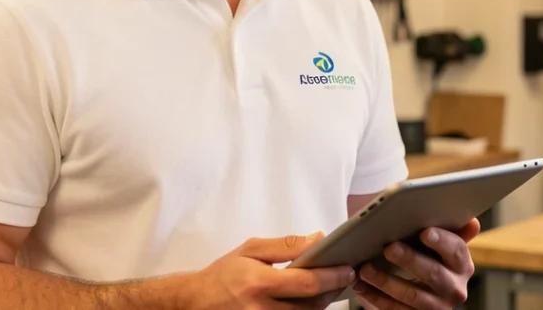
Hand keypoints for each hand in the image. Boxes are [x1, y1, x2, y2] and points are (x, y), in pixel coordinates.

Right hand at [193, 233, 354, 309]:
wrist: (196, 302)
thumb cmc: (223, 274)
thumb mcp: (251, 250)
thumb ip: (286, 245)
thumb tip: (317, 239)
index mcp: (259, 282)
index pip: (306, 283)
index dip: (332, 277)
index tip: (347, 269)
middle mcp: (261, 308)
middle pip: (311, 305)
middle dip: (332, 290)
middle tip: (344, 277)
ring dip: (321, 304)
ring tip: (329, 288)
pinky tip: (310, 302)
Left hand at [353, 218, 481, 309]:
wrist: (424, 293)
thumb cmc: (429, 258)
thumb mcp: (441, 246)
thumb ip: (453, 231)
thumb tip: (471, 221)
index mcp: (462, 265)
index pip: (457, 250)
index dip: (441, 240)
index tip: (424, 232)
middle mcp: (455, 289)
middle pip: (433, 273)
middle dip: (409, 259)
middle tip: (389, 247)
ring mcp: (437, 308)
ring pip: (411, 295)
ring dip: (386, 282)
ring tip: (366, 269)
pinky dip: (375, 299)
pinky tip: (361, 287)